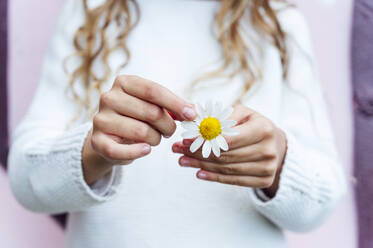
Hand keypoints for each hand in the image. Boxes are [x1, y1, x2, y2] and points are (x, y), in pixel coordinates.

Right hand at [82, 75, 196, 184]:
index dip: (175, 103)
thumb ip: (171, 107)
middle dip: (168, 125)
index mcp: (124, 82)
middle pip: (151, 112)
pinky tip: (146, 150)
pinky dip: (138, 152)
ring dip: (155, 139)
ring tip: (155, 138)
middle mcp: (109, 97)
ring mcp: (100, 119)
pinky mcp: (97, 140)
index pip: (153, 90)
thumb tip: (192, 111)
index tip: (192, 114)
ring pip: (141, 131)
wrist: (110, 136)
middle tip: (170, 131)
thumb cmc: (136, 117)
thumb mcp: (152, 105)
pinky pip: (121, 150)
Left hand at [172, 104, 286, 197]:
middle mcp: (268, 149)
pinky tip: (198, 172)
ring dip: (201, 165)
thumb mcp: (240, 113)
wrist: (275, 143)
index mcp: (263, 128)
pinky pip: (234, 180)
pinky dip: (214, 177)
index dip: (205, 140)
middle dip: (198, 152)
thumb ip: (218, 115)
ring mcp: (268, 167)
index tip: (184, 138)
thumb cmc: (251, 125)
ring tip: (183, 160)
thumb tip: (189, 113)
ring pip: (227, 169)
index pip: (230, 139)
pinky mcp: (264, 180)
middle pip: (226, 155)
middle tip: (178, 149)